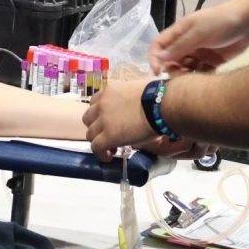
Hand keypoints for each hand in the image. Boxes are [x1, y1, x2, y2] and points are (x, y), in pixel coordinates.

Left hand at [83, 80, 215, 160]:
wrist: (161, 105)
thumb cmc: (157, 96)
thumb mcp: (136, 91)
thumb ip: (127, 98)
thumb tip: (134, 106)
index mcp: (108, 91)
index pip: (94, 104)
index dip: (100, 115)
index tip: (109, 122)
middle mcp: (101, 104)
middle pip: (88, 119)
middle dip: (97, 128)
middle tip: (109, 135)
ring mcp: (103, 120)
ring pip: (90, 134)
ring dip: (98, 141)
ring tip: (111, 148)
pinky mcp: (108, 136)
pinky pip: (96, 147)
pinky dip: (100, 154)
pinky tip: (109, 157)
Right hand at [149, 3, 248, 74]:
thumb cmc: (220, 22)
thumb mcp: (198, 33)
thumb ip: (179, 47)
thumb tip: (158, 59)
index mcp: (180, 32)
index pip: (160, 45)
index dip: (155, 58)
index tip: (156, 72)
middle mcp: (188, 43)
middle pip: (171, 59)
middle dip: (171, 69)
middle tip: (177, 78)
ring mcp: (200, 52)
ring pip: (185, 68)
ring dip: (185, 75)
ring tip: (191, 80)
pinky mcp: (213, 61)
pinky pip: (200, 72)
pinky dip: (199, 77)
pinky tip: (203, 81)